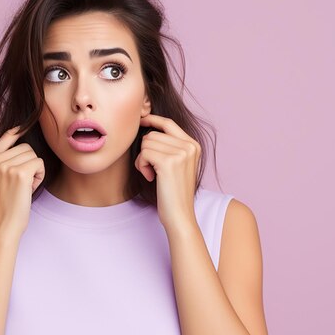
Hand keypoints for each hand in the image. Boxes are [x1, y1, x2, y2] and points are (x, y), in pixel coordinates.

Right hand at [0, 125, 45, 236]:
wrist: (2, 226)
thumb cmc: (5, 204)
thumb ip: (5, 158)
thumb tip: (21, 133)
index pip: (9, 134)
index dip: (22, 129)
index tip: (31, 122)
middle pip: (26, 146)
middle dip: (29, 164)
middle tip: (21, 184)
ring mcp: (5, 165)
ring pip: (33, 155)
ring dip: (35, 171)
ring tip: (24, 188)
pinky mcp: (19, 173)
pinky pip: (39, 164)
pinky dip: (40, 176)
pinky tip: (30, 189)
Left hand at [135, 114, 200, 230]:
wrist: (180, 215)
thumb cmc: (174, 193)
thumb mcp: (177, 165)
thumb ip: (170, 147)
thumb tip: (149, 129)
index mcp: (194, 145)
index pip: (169, 123)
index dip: (152, 120)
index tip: (141, 120)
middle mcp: (190, 146)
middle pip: (153, 134)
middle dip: (145, 151)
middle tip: (150, 169)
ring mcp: (181, 153)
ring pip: (146, 143)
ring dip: (142, 160)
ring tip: (152, 174)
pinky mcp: (169, 162)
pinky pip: (144, 153)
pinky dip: (141, 165)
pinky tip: (150, 177)